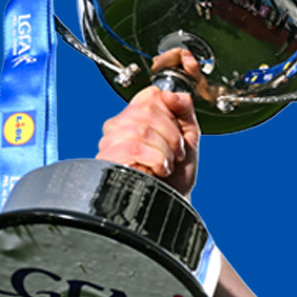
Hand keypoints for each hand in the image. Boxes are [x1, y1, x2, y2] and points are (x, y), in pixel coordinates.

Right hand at [96, 51, 203, 192]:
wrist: (172, 203)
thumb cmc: (176, 175)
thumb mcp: (188, 136)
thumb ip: (185, 109)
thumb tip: (172, 93)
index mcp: (136, 117)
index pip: (150, 94)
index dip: (170, 112)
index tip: (177, 132)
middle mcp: (118, 127)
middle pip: (147, 110)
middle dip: (171, 135)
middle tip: (174, 153)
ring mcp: (110, 143)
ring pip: (141, 130)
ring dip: (164, 151)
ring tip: (166, 164)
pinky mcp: (108, 160)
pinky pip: (135, 148)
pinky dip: (156, 160)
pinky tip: (157, 171)